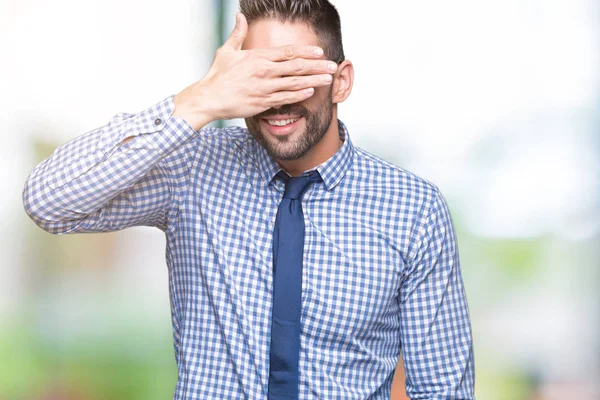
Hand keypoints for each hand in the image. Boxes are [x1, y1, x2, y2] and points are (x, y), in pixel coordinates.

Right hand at [173, 13, 337, 129]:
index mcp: (258, 57)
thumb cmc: (217, 75)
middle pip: (297, 67)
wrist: (209, 98)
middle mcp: (265, 72)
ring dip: (314, 80)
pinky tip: (311, 91)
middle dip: (317, 66)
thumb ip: (238, 34)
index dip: (306, 52)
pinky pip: (286, 98)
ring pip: (295, 83)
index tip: (320, 51)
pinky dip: (300, 94)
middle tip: (332, 65)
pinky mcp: (263, 102)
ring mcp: (265, 88)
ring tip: (328, 79)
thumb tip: (240, 16)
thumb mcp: (227, 51)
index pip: (288, 52)